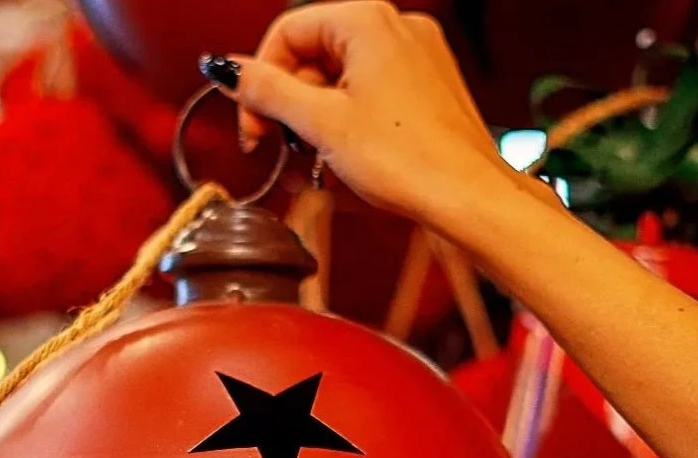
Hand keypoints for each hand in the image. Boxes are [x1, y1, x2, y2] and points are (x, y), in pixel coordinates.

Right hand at [204, 1, 532, 220]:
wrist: (467, 196)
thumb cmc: (408, 160)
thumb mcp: (321, 124)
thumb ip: (267, 92)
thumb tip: (229, 70)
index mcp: (368, 20)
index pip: (288, 31)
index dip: (261, 79)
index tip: (253, 125)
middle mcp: (397, 27)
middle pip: (315, 53)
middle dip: (293, 102)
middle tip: (284, 146)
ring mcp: (417, 57)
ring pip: (343, 76)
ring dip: (319, 116)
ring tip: (322, 157)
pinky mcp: (428, 88)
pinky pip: (373, 92)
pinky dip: (351, 120)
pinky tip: (350, 156)